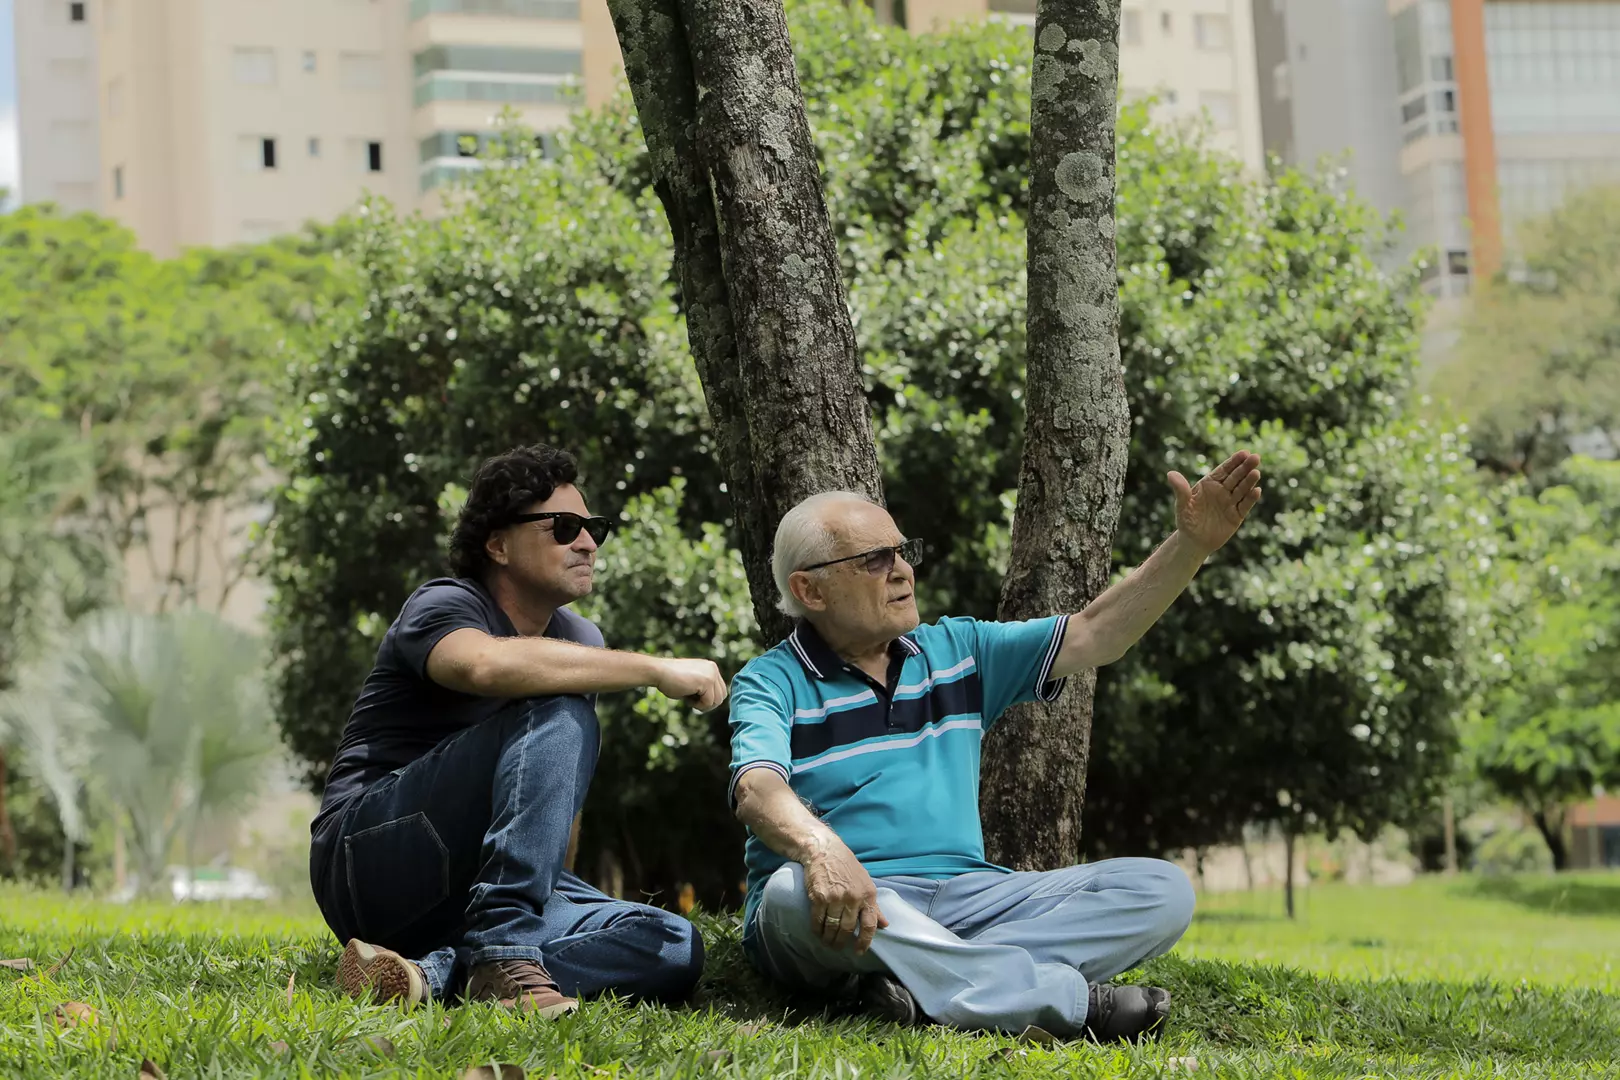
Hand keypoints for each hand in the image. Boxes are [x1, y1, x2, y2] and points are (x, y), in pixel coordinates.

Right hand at [652, 658, 727, 711]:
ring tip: (689, 698)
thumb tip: (713, 702)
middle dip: (708, 703)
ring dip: (703, 705)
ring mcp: (711, 674)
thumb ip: (704, 689)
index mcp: (711, 667)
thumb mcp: (692, 683)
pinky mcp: (707, 681)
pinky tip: (687, 697)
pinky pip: (709, 702)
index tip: (693, 697)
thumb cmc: (670, 679)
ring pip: (717, 701)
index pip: (720, 690)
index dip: (708, 699)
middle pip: (721, 696)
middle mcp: (713, 669)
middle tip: (692, 701)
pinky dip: (698, 705)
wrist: (658, 672)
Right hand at [802, 837, 887, 953]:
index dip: (865, 941)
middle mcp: (853, 898)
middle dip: (841, 942)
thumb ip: (874, 906)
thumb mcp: (866, 883)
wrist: (824, 851)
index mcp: (868, 895)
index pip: (870, 924)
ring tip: (826, 942)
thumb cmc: (847, 867)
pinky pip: (818, 920)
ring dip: (828, 938)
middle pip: (848, 929)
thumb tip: (885, 924)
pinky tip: (817, 932)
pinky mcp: (819, 897)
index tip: (859, 951)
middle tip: (837, 947)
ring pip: (832, 927)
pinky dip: (817, 930)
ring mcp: (835, 898)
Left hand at [1168, 450, 1261, 553]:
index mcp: (1210, 484)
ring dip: (1249, 481)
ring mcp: (1230, 503)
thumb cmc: (1186, 520)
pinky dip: (1250, 499)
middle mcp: (1222, 491)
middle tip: (1255, 458)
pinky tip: (1256, 491)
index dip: (1234, 461)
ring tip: (1256, 473)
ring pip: (1242, 490)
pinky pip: (1245, 506)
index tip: (1244, 452)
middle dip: (1245, 467)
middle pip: (1236, 477)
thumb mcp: (1182, 505)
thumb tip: (1170, 474)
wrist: (1193, 541)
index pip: (1224, 470)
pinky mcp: (1236, 516)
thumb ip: (1180, 489)